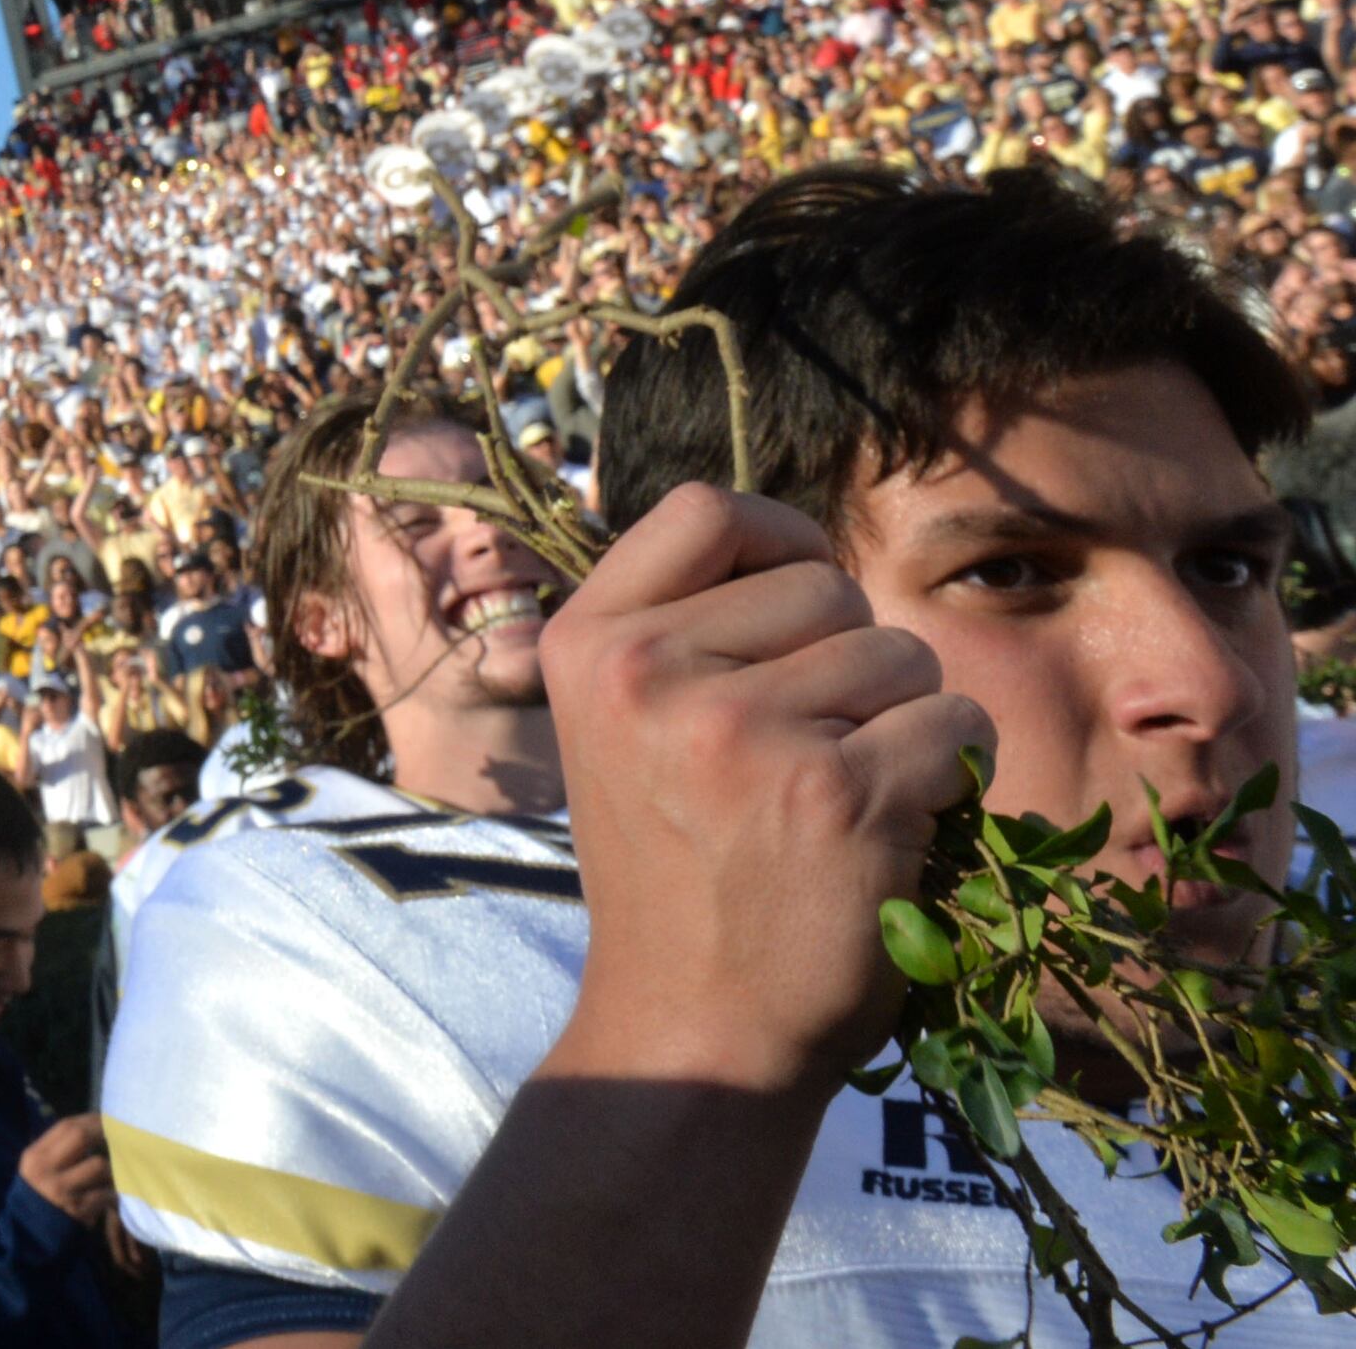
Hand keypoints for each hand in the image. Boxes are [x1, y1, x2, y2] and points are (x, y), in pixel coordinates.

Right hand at [18, 1113, 115, 1223]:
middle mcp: (45, 1169)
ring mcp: (61, 1190)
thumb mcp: (38, 1172)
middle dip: (104, 1132)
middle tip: (121, 1135)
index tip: (108, 1121)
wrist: (31, 1239)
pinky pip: (107, 1193)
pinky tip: (117, 1196)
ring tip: (117, 1173)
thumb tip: (94, 1128)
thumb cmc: (39, 1200)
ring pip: (99, 1165)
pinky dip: (115, 1193)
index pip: (65, 1126)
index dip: (91, 1120)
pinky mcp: (78, 1210)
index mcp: (35, 1156)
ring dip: (113, 1169)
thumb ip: (59, 1151)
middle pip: (80, 1136)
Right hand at [538, 484, 991, 1103]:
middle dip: (853, 658)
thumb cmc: (677, 874)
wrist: (692, 1031)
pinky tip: (893, 835)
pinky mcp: (836, 793)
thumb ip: (680, 635)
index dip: (778, 539)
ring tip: (843, 801)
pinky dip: (953, 778)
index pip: (707, 509)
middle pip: (827, 586)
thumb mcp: (625, 730)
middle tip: (811, 754)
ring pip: (902, 654)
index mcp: (586, 645)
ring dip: (906, 721)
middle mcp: (648, 671)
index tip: (795, 605)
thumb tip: (789, 543)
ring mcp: (739, 729)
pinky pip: (956, 726)